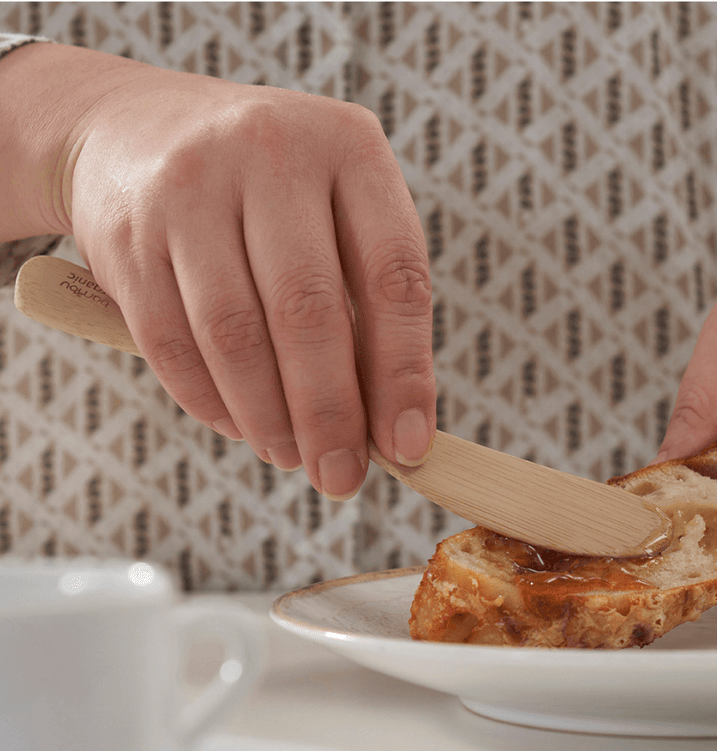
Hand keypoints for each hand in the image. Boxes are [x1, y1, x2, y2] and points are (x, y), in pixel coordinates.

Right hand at [5, 43, 434, 497]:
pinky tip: (240, 426)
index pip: (395, 276)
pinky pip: (172, 342)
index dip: (405, 373)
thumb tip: (391, 429)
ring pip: (235, 335)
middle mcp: (272, 152)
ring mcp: (191, 186)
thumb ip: (368, 305)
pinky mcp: (127, 231)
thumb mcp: (334, 213)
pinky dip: (210, 403)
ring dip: (268, 418)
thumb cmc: (268, 196)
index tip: (408, 445)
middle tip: (340, 478)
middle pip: (309, 312)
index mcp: (351, 149)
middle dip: (329, 415)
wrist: (132, 126)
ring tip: (291, 457)